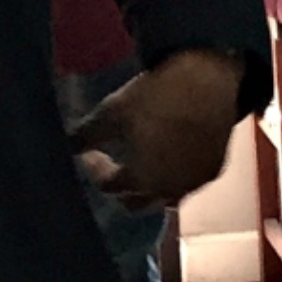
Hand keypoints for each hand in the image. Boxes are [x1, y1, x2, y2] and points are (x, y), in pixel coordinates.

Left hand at [74, 47, 245, 206]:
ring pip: (165, 196)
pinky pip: (189, 181)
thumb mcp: (112, 111)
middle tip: (115, 166)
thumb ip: (86, 134)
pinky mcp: (214, 169)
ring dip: (151, 184)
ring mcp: (195, 182)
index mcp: (141, 180)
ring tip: (145, 160)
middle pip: (136, 203)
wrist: (211, 79)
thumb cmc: (157, 96)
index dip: (95, 168)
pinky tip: (172, 152)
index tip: (88, 152)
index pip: (109, 185)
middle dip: (122, 187)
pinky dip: (176, 173)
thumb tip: (66, 145)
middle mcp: (169, 190)